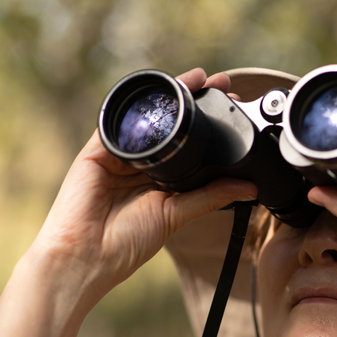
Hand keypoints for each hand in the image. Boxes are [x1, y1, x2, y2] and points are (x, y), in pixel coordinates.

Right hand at [29, 68, 256, 300]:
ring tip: (199, 80)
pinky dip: (137, 105)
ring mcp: (118, 155)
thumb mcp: (177, 214)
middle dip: (195, 103)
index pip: (188, 145)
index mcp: (159, 179)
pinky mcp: (97, 151)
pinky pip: (117, 121)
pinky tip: (160, 92)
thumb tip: (249, 187)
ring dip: (171, 97)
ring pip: (147, 118)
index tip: (233, 107)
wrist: (87, 257)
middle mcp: (140, 164)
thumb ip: (210, 196)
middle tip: (223, 84)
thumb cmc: (126, 243)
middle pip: (170, 126)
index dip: (210, 125)